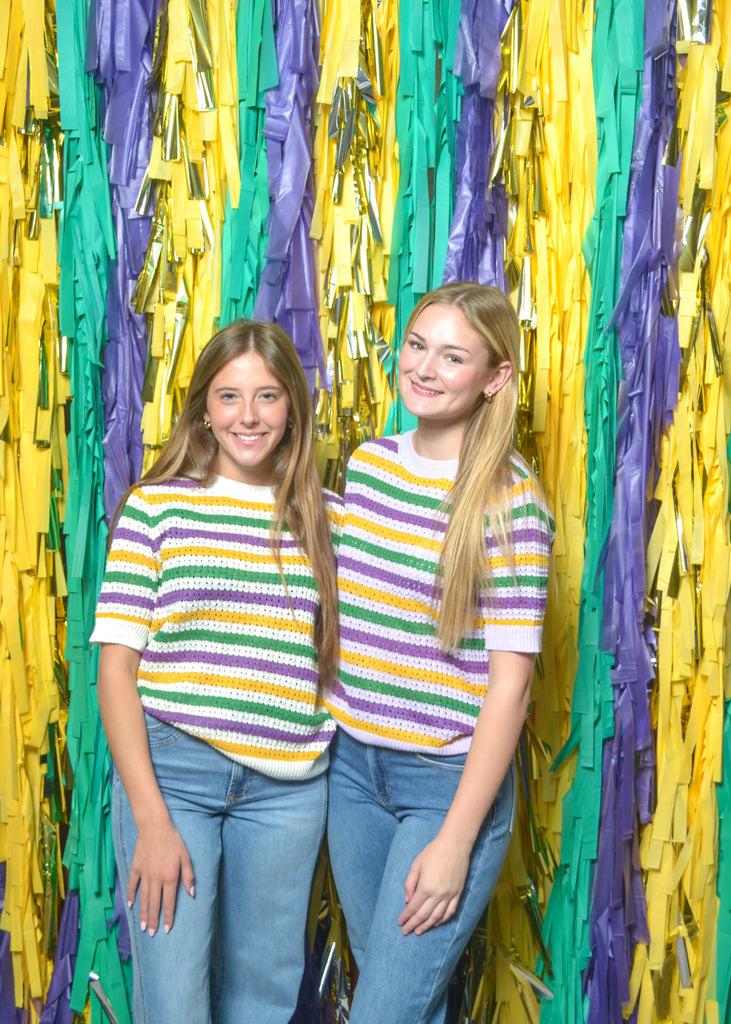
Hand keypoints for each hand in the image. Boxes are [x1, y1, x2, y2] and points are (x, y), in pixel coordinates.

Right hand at [128, 818, 194, 935]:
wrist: (155, 827)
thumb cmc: (173, 841)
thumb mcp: (186, 857)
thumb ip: (189, 876)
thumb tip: (192, 894)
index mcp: (170, 877)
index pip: (169, 903)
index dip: (167, 917)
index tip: (166, 929)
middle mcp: (156, 879)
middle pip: (154, 904)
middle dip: (153, 921)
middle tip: (152, 933)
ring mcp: (144, 874)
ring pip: (143, 898)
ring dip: (143, 914)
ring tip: (143, 927)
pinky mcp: (135, 868)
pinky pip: (132, 885)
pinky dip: (131, 896)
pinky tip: (131, 906)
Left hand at [397, 835, 470, 935]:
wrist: (455, 845)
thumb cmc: (433, 852)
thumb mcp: (416, 865)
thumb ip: (410, 883)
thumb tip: (407, 900)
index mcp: (426, 887)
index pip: (413, 907)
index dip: (406, 916)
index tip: (400, 923)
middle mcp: (438, 894)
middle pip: (423, 915)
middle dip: (413, 924)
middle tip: (406, 932)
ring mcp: (450, 895)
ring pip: (437, 917)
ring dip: (426, 926)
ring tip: (418, 931)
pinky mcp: (458, 894)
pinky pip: (450, 912)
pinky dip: (442, 920)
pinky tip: (436, 923)